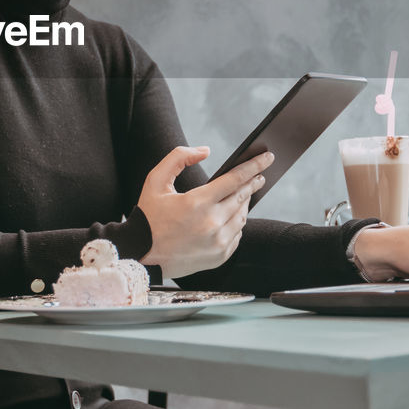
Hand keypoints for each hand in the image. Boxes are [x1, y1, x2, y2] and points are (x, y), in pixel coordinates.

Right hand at [137, 146, 270, 279]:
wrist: (141, 255)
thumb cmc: (148, 217)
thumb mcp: (155, 180)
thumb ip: (178, 157)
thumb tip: (205, 151)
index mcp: (197, 203)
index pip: (235, 179)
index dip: (254, 166)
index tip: (267, 157)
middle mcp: (211, 224)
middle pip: (242, 197)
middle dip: (253, 183)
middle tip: (260, 174)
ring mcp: (217, 243)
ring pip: (242, 217)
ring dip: (245, 202)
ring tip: (244, 193)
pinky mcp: (219, 257)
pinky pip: (237, 235)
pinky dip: (237, 223)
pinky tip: (232, 215)